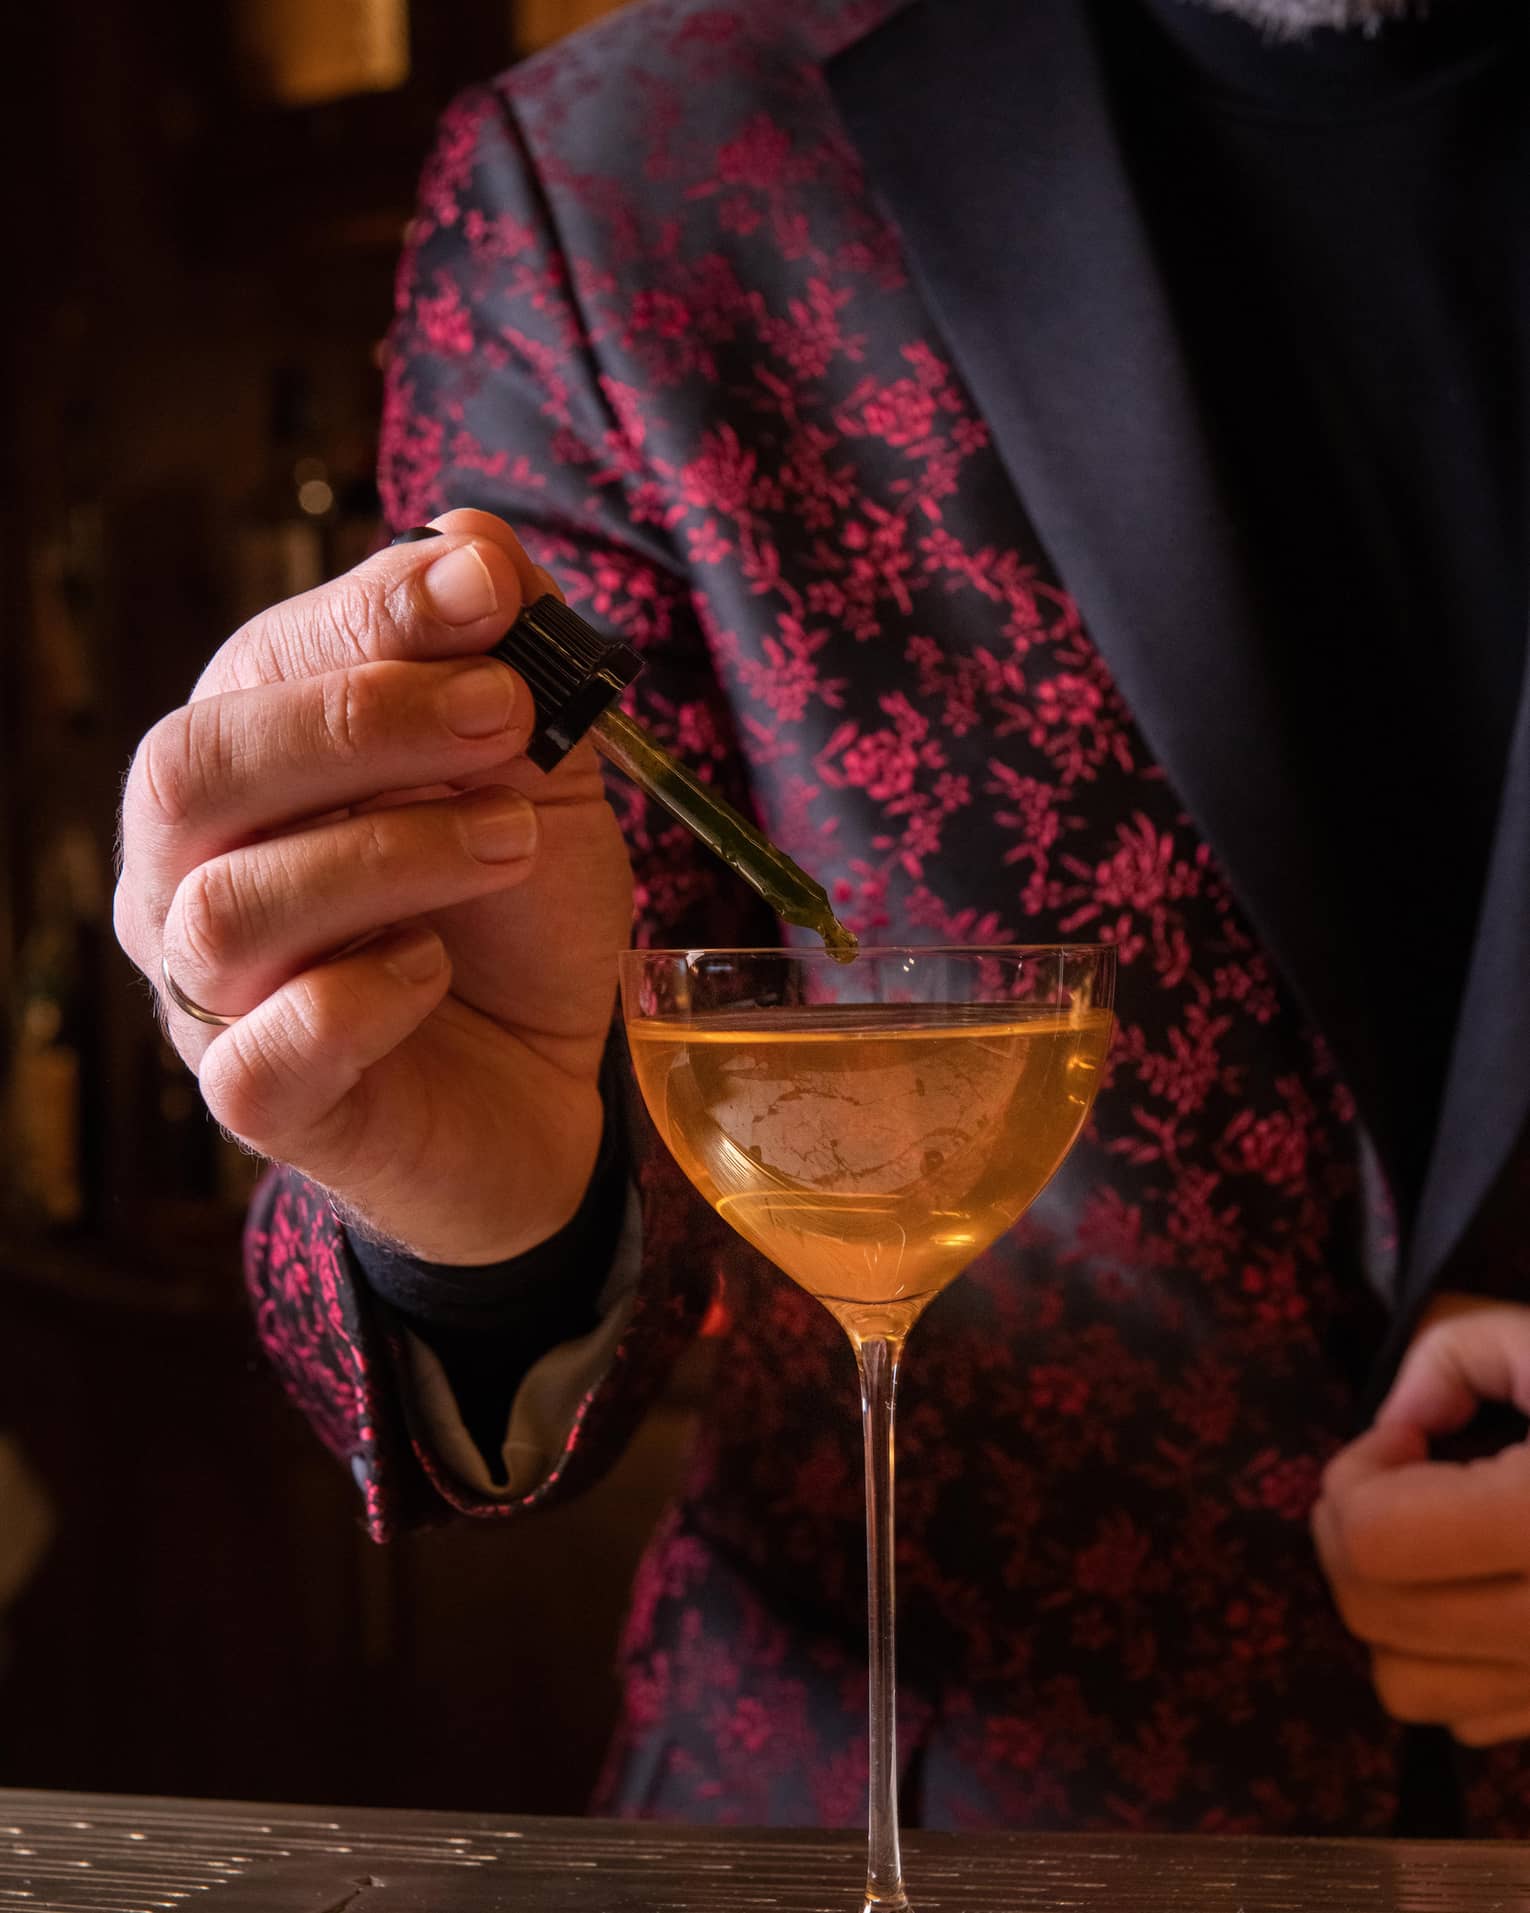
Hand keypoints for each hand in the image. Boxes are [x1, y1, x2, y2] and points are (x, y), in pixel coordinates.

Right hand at [116, 510, 633, 1263]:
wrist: (551, 1074)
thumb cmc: (515, 913)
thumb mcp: (535, 768)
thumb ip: (506, 656)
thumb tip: (471, 540)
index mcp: (247, 769)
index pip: (255, 666)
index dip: (371, 621)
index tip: (488, 595)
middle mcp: (191, 873)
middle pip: (188, 771)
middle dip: (354, 723)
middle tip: (507, 717)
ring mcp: (212, 996)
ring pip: (227, 908)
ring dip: (390, 855)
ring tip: (514, 840)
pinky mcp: (263, 1103)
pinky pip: (264, 1052)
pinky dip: (360, 998)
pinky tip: (433, 969)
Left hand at [1312, 1295, 1529, 1744]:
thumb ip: (1448, 1360)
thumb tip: (1388, 1433)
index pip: (1376, 1541)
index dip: (1359, 1477)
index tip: (1402, 1436)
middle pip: (1375, 1617)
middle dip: (1356, 1538)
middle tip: (1403, 1479)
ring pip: (1409, 1691)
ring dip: (1396, 1613)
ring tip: (1447, 1539)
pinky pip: (1476, 1722)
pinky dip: (1457, 1664)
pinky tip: (1493, 1590)